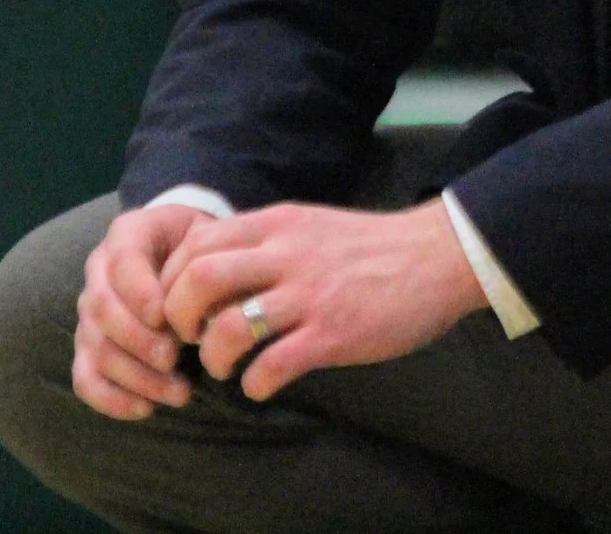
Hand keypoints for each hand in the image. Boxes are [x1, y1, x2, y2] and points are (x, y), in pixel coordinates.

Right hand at [73, 203, 204, 419]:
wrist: (185, 250)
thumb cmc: (202, 245)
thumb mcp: (208, 236)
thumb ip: (202, 263)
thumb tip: (205, 313)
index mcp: (128, 234)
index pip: (122, 263)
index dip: (140, 293)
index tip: (166, 318)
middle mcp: (99, 270)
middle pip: (102, 309)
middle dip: (138, 341)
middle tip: (175, 361)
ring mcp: (90, 310)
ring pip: (95, 348)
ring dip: (136, 376)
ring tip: (180, 392)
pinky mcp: (89, 346)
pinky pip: (85, 377)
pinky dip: (111, 399)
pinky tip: (146, 408)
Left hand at [158, 200, 484, 400]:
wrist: (438, 256)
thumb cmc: (373, 247)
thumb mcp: (311, 226)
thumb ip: (266, 242)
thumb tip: (217, 271)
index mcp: (277, 224)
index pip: (195, 243)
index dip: (171, 278)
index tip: (179, 303)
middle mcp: (285, 254)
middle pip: (198, 280)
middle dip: (178, 317)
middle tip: (189, 338)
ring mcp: (308, 295)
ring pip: (227, 327)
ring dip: (212, 357)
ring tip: (223, 367)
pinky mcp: (333, 333)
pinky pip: (271, 365)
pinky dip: (254, 384)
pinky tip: (261, 386)